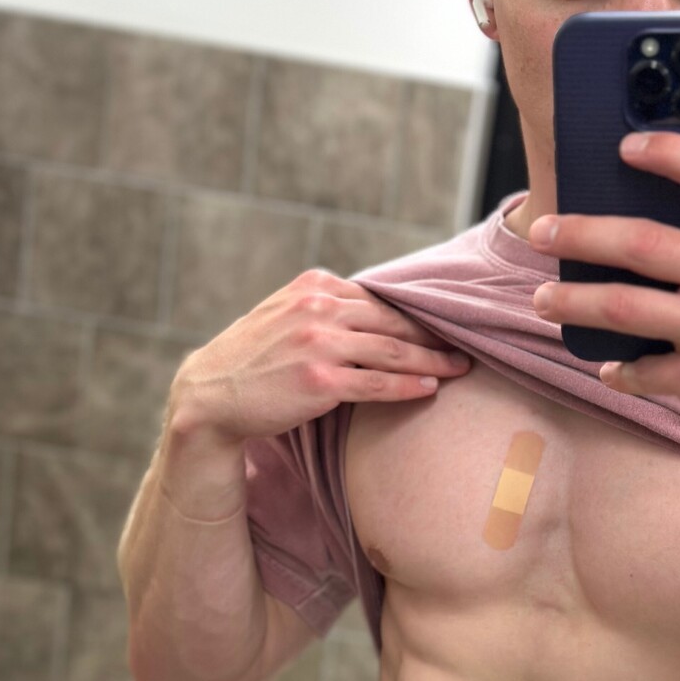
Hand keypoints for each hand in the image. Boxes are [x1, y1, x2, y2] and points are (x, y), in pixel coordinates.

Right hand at [168, 270, 470, 443]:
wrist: (211, 394)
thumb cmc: (253, 361)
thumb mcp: (286, 316)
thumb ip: (326, 310)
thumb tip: (374, 316)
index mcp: (315, 286)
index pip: (378, 301)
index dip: (415, 316)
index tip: (444, 325)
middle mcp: (319, 308)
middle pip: (393, 322)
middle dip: (434, 336)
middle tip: (468, 345)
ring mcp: (319, 343)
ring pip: (392, 351)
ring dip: (433, 360)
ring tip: (461, 368)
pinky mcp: (320, 380)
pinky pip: (377, 383)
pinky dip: (409, 385)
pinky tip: (432, 387)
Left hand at [528, 132, 679, 477]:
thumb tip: (656, 225)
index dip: (670, 153)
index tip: (626, 145)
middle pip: (643, 242)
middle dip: (580, 233)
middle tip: (542, 232)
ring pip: (624, 307)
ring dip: (573, 300)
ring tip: (543, 299)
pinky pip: (641, 370)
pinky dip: (618, 370)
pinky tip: (609, 368)